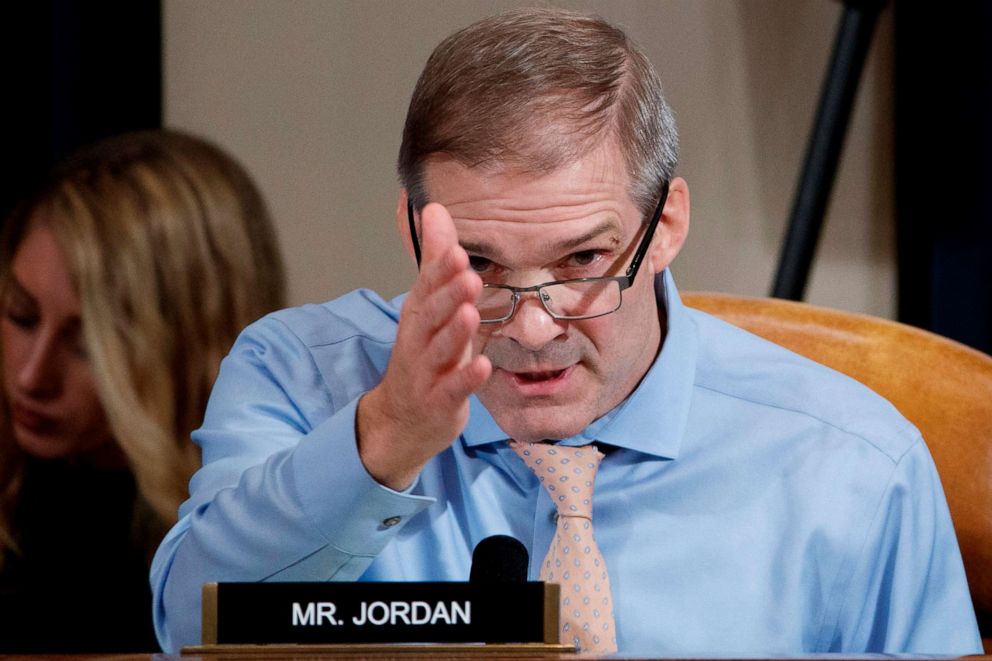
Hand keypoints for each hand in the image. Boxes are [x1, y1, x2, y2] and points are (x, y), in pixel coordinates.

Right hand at [357, 203, 491, 489]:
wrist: (401, 419)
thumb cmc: (423, 355)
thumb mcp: (429, 305)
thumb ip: (435, 258)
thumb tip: (435, 208)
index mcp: (418, 314)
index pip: (427, 287)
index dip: (440, 269)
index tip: (456, 248)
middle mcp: (418, 340)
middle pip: (431, 315)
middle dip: (447, 293)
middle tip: (466, 271)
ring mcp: (426, 373)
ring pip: (439, 350)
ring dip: (454, 332)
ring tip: (470, 313)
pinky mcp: (439, 401)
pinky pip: (452, 389)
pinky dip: (466, 379)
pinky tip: (483, 366)